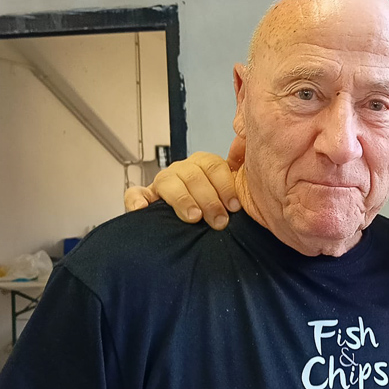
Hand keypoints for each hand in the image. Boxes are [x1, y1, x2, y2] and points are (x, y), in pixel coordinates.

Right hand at [123, 151, 240, 228]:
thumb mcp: (231, 198)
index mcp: (204, 166)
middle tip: (218, 221)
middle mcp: (183, 171)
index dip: (225, 186)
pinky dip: (136, 200)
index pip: (214, 166)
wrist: (200, 223)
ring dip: (182, 199)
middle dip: (208, 199)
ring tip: (193, 217)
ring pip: (168, 181)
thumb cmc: (217, 210)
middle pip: (193, 175)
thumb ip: (241, 190)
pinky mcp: (145, 197)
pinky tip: (142, 210)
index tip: (233, 207)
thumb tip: (253, 193)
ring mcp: (163, 183)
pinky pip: (135, 194)